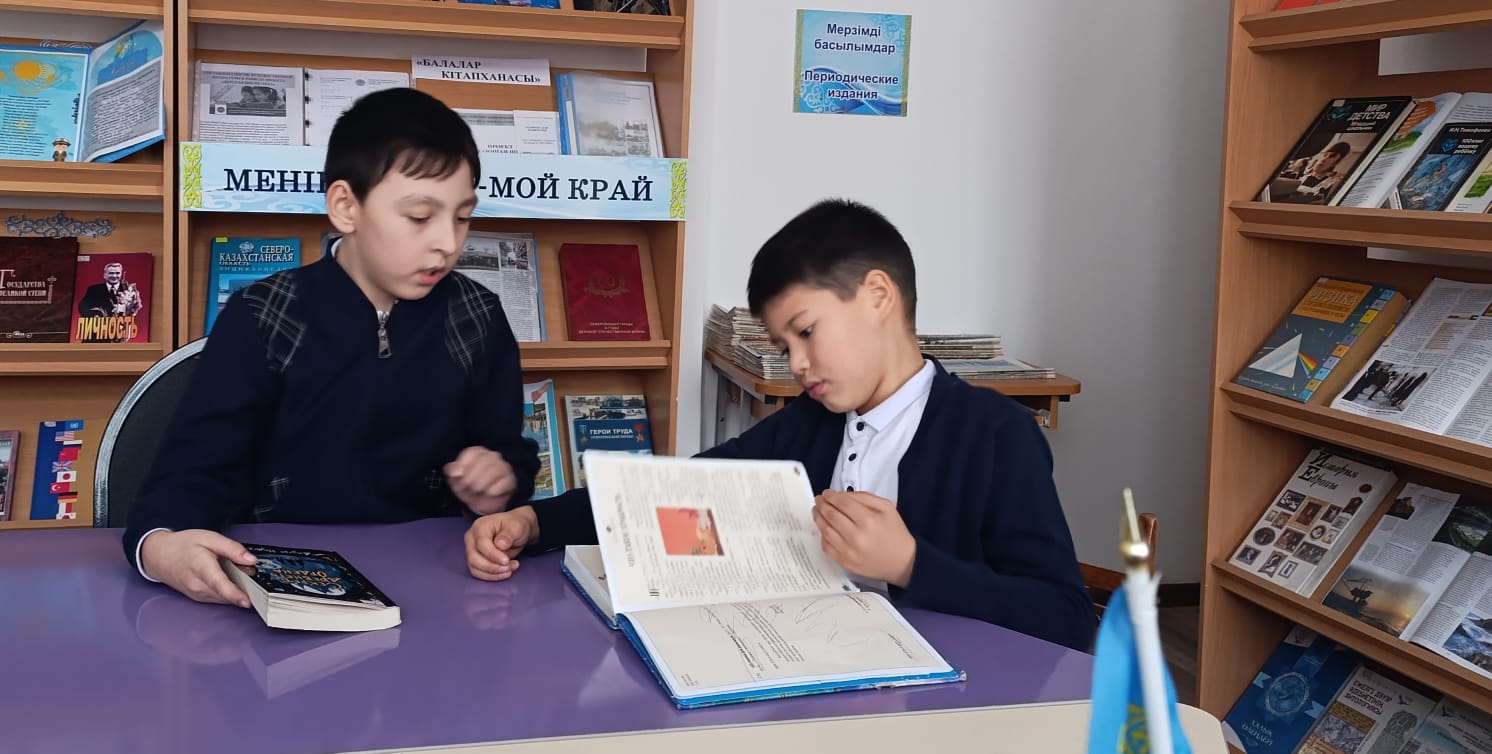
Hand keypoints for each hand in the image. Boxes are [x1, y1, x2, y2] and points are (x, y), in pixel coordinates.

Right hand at [139, 529, 256, 607]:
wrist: (158, 556)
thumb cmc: (182, 545)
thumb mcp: (209, 538)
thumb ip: (231, 549)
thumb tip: (251, 560)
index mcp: (201, 568)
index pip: (220, 585)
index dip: (235, 595)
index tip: (248, 602)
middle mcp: (198, 586)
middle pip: (226, 594)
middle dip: (244, 590)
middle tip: (253, 578)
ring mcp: (197, 595)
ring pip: (224, 599)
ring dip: (237, 592)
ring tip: (242, 577)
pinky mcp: (199, 598)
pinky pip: (219, 599)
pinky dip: (228, 593)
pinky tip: (232, 582)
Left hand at [445, 446, 516, 514]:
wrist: (482, 503)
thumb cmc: (468, 487)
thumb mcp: (455, 480)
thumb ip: (451, 472)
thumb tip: (454, 471)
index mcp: (478, 452)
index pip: (472, 452)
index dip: (463, 466)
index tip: (458, 477)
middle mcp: (493, 456)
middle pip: (483, 461)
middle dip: (471, 477)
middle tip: (467, 487)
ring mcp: (504, 467)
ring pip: (494, 471)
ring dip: (481, 484)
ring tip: (476, 491)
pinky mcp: (511, 480)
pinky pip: (503, 483)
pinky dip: (493, 491)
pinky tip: (489, 494)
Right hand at [465, 506, 538, 580]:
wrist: (516, 531)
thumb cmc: (515, 526)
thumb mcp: (516, 527)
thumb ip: (508, 535)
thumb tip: (500, 545)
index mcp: (480, 526)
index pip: (481, 544)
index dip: (493, 555)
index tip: (506, 561)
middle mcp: (471, 538)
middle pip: (474, 558)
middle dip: (492, 567)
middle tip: (509, 568)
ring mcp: (471, 550)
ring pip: (474, 568)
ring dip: (493, 573)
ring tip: (510, 570)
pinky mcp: (474, 560)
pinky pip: (478, 572)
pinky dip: (491, 576)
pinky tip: (505, 572)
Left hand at [813, 490, 916, 587]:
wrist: (903, 562)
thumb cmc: (895, 533)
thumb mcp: (886, 507)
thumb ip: (864, 497)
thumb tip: (841, 495)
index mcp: (868, 520)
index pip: (842, 503)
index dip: (831, 496)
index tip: (826, 493)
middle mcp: (856, 536)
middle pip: (830, 515)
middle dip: (822, 504)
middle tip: (819, 500)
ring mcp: (849, 551)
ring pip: (824, 530)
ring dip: (818, 517)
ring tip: (817, 511)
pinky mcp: (845, 563)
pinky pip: (826, 546)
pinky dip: (822, 535)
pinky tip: (824, 528)